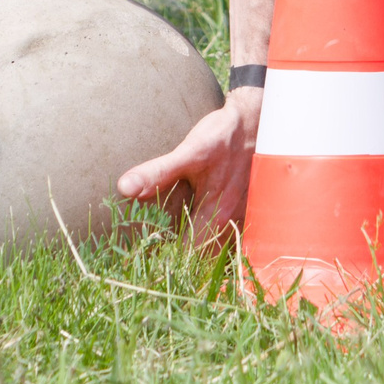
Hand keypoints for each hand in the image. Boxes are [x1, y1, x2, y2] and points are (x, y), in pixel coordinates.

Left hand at [116, 88, 260, 248]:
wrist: (258, 122)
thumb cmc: (224, 137)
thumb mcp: (190, 152)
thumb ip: (158, 173)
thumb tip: (125, 188)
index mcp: (216, 217)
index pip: (187, 255)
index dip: (165, 260)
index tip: (144, 260)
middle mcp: (233, 225)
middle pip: (203, 256)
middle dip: (180, 260)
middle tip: (153, 255)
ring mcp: (244, 219)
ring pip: (217, 248)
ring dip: (198, 251)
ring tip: (172, 245)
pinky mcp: (248, 211)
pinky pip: (229, 236)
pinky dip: (212, 239)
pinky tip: (198, 228)